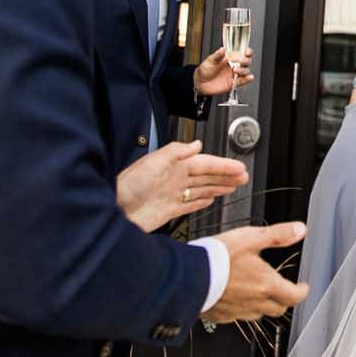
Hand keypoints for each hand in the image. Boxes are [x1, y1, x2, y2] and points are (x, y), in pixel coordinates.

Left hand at [116, 141, 249, 232]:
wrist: (112, 212)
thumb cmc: (126, 186)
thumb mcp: (153, 162)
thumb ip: (176, 152)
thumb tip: (196, 144)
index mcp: (174, 165)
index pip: (205, 163)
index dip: (224, 165)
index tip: (239, 167)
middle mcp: (175, 179)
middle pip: (207, 176)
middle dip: (226, 175)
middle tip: (243, 177)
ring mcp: (173, 195)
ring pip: (202, 189)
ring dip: (219, 187)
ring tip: (234, 186)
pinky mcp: (169, 210)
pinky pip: (192, 204)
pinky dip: (203, 201)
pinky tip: (210, 200)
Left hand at [193, 43, 252, 95]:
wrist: (200, 83)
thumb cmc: (205, 70)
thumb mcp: (210, 60)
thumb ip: (217, 55)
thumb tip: (223, 49)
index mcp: (229, 57)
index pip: (242, 53)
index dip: (247, 52)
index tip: (247, 52)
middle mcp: (234, 65)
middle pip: (246, 61)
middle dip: (245, 61)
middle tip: (239, 61)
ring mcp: (234, 74)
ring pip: (246, 71)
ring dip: (243, 70)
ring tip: (235, 70)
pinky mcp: (233, 83)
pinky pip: (243, 81)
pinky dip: (247, 79)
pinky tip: (249, 77)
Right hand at [204, 222, 308, 323]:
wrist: (187, 277)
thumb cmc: (218, 258)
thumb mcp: (252, 237)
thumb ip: (278, 234)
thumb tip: (300, 230)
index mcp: (266, 285)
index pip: (294, 297)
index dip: (302, 292)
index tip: (303, 287)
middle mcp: (254, 303)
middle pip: (278, 309)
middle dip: (284, 300)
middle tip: (285, 291)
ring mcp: (237, 312)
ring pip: (258, 314)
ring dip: (263, 305)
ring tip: (260, 294)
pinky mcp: (220, 316)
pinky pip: (236, 317)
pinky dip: (241, 309)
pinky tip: (235, 298)